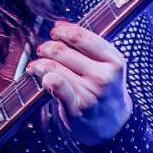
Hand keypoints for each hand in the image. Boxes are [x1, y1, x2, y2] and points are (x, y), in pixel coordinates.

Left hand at [26, 20, 132, 146]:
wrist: (114, 126)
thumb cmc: (108, 93)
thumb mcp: (109, 67)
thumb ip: (90, 49)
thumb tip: (61, 27)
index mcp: (113, 60)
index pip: (81, 36)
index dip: (62, 31)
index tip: (55, 32)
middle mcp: (103, 76)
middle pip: (63, 51)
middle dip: (48, 48)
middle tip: (43, 50)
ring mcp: (90, 92)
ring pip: (54, 67)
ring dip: (40, 63)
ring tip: (37, 65)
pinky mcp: (77, 107)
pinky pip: (55, 84)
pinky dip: (44, 77)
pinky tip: (42, 77)